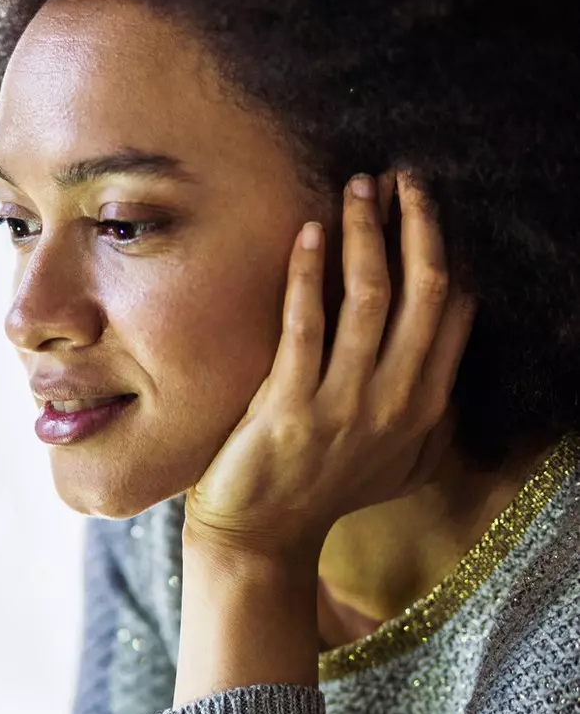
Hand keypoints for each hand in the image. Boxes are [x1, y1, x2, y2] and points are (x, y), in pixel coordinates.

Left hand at [184, 171, 474, 564]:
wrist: (260, 535)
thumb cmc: (322, 492)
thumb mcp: (397, 461)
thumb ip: (430, 417)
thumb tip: (452, 367)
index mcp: (426, 407)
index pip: (453, 312)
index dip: (446, 253)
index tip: (430, 209)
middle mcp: (396, 401)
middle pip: (423, 291)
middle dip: (418, 226)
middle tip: (404, 177)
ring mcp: (345, 405)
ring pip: (370, 297)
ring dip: (366, 234)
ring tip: (357, 188)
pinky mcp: (291, 407)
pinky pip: (305, 325)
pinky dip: (309, 274)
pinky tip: (307, 234)